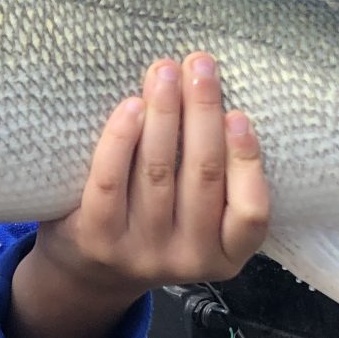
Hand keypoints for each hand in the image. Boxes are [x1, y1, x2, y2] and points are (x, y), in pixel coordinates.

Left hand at [9, 55, 270, 337]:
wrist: (87, 272)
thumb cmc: (154, 226)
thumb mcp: (197, 221)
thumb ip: (214, 179)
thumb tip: (213, 92)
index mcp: (225, 255)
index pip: (251, 213)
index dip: (247, 162)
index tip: (238, 114)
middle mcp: (187, 258)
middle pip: (202, 176)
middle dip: (203, 112)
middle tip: (200, 65)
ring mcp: (141, 252)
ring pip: (158, 172)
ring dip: (165, 113)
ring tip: (165, 71)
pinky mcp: (98, 239)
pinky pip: (110, 181)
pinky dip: (122, 138)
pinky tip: (131, 106)